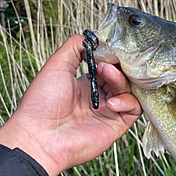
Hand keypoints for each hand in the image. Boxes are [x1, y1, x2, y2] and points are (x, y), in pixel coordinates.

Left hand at [0, 35, 141, 175]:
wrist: (39, 136)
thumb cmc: (41, 104)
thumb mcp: (56, 65)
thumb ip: (74, 47)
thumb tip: (92, 39)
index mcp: (84, 85)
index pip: (108, 66)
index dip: (111, 57)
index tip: (109, 50)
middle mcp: (98, 98)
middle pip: (121, 77)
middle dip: (118, 66)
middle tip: (108, 62)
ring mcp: (108, 112)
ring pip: (129, 90)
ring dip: (120, 79)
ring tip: (106, 75)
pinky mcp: (116, 125)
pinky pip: (134, 109)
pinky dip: (127, 100)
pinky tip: (111, 101)